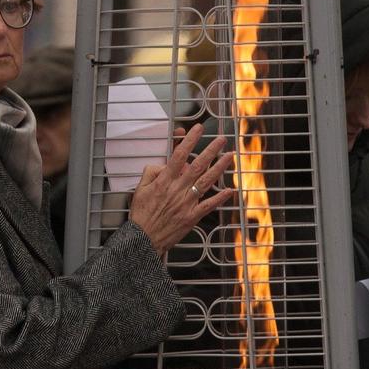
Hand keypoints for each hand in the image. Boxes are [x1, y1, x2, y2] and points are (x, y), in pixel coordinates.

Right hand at [129, 124, 234, 256]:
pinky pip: (209, 205)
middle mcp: (178, 190)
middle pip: (197, 165)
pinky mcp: (192, 216)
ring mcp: (187, 203)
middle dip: (211, 150)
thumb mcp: (139, 189)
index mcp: (164, 181)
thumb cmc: (141, 215)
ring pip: (206, 181)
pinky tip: (229, 190)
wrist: (144, 239)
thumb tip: (163, 165)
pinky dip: (219, 197)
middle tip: (221, 139)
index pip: (179, 155)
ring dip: (220, 167)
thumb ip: (151, 173)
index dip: (189, 140)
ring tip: (230, 156)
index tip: (197, 129)